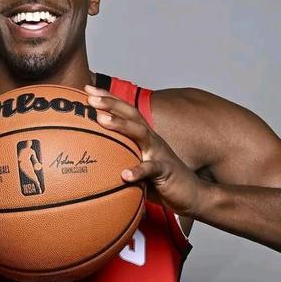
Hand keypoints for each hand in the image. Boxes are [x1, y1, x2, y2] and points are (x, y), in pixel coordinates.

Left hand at [85, 85, 200, 215]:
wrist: (193, 194)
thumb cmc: (160, 179)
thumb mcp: (138, 163)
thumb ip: (120, 157)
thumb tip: (92, 155)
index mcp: (144, 135)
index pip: (125, 111)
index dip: (108, 98)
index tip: (87, 88)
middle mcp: (152, 139)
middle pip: (131, 114)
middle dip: (111, 103)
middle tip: (90, 98)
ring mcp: (160, 153)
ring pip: (141, 134)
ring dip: (121, 125)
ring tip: (102, 120)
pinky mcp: (166, 171)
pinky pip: (151, 169)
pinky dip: (138, 171)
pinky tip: (125, 174)